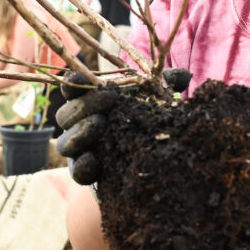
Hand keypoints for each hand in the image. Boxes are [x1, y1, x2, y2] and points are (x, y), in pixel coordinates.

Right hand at [55, 67, 190, 185]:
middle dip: (86, 104)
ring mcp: (76, 150)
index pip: (72, 88)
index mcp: (87, 102)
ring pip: (64, 142)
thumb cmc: (142, 121)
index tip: (82, 77)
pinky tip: (95, 161)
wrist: (142, 162)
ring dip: (80, 132)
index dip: (73, 81)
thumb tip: (185, 76)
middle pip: (65, 114)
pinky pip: (75, 171)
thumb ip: (164, 86)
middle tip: (109, 99)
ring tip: (100, 124)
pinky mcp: (82, 173)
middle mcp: (76, 125)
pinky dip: (82, 165)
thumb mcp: (152, 101)